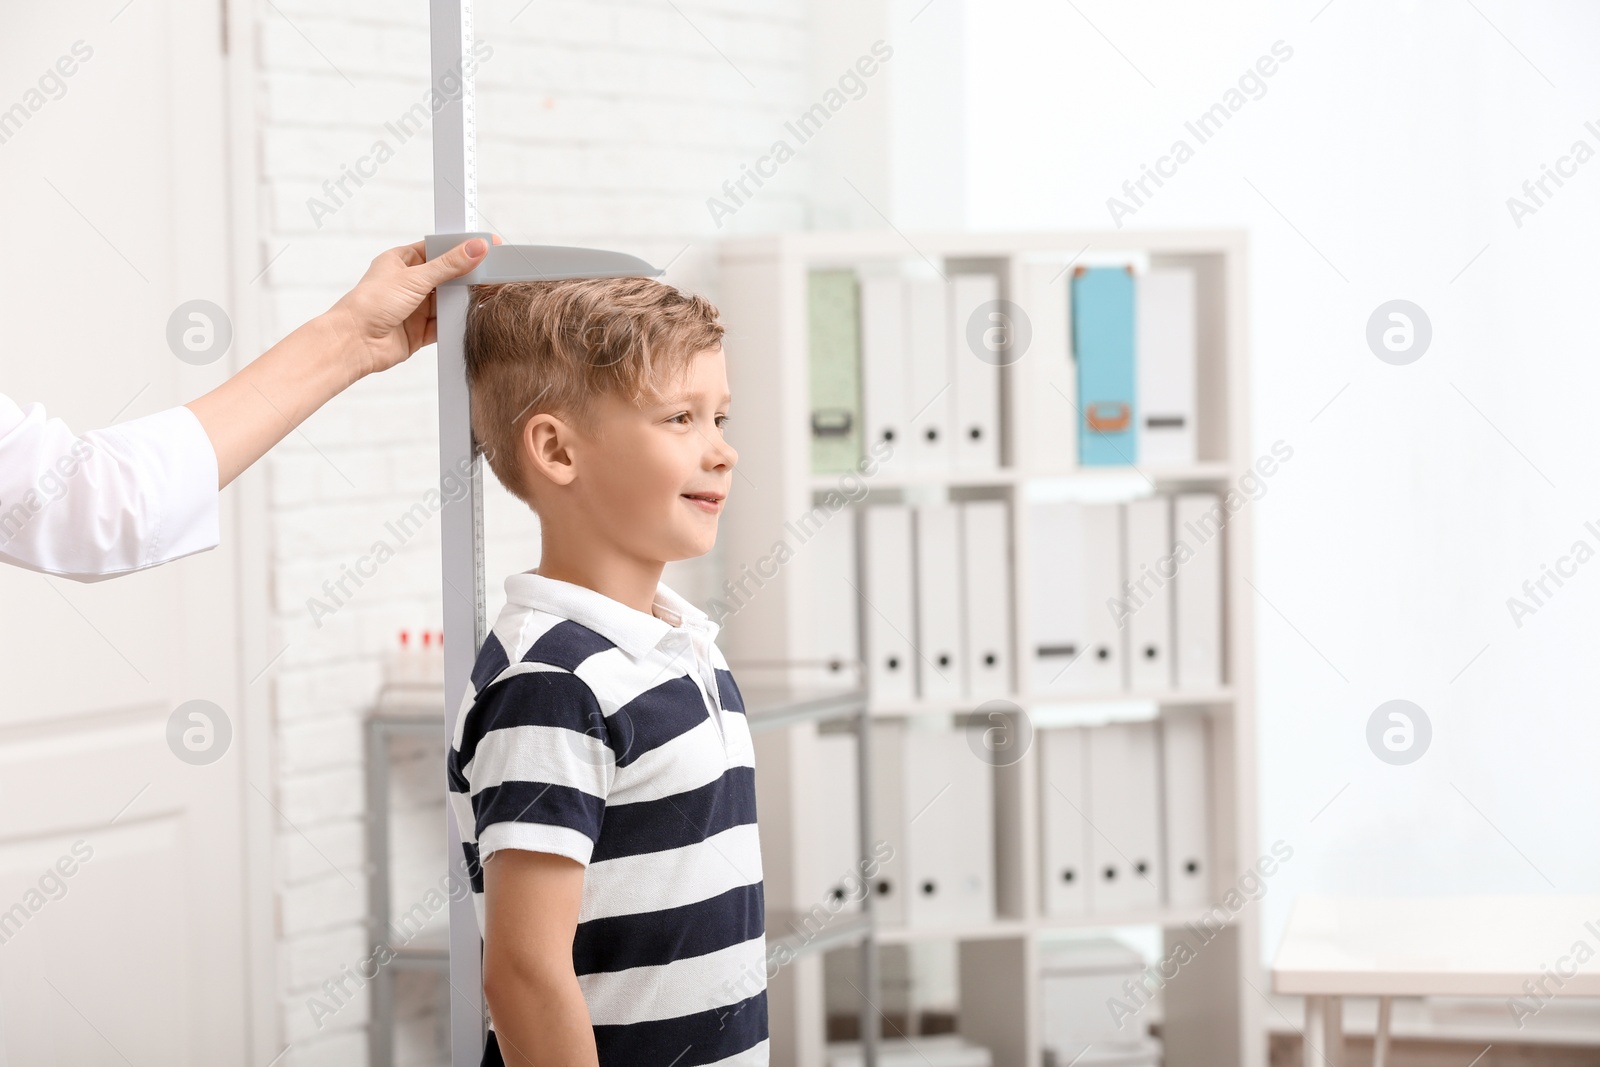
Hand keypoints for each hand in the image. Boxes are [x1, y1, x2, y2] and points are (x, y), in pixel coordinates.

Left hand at [324, 234, 500, 380]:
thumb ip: (449, 265)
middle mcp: (409, 283)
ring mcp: (415, 307)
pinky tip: (471, 315)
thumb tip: (476, 248)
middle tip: (493, 270)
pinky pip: (445, 324)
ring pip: (448, 300)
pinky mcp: (420, 331)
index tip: (486, 244)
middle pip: (446, 275)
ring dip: (463, 299)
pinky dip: (457, 321)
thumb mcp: (415, 278)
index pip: (438, 248)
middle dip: (467, 274)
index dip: (462, 246)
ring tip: (486, 292)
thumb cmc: (371, 303)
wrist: (355, 343)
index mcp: (402, 261)